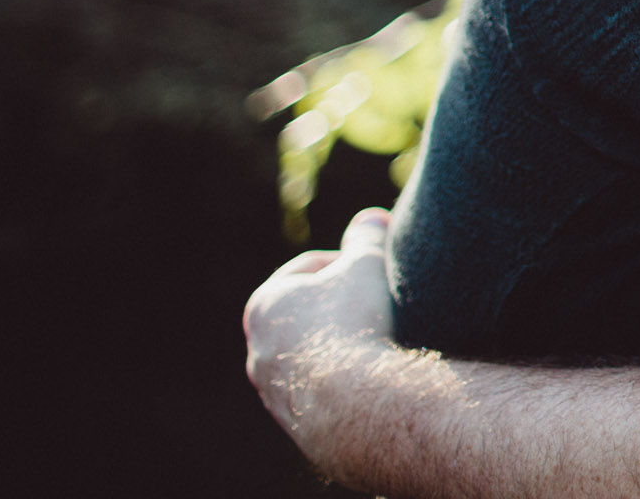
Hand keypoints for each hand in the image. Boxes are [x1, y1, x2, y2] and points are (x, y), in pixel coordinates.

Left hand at [243, 206, 397, 479]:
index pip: (309, 269)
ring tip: (381, 342)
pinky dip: (345, 379)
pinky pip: (322, 389)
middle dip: (342, 306)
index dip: (348, 263)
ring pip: (312, 355)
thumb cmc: (357, 322)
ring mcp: (273, 390)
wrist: (357, 401)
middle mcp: (258, 350)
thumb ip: (367, 236)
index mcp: (265, 305)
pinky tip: (375, 376)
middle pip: (308, 314)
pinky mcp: (295, 421)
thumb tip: (371, 218)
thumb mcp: (367, 264)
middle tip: (380, 304)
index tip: (376, 271)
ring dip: (342, 346)